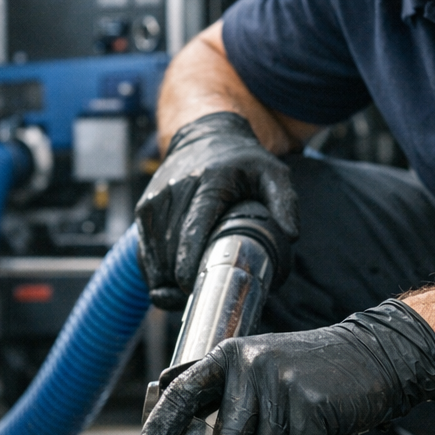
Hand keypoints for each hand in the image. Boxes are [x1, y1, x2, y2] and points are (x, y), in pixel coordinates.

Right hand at [136, 112, 298, 309]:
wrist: (204, 137)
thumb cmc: (242, 162)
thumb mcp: (273, 173)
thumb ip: (285, 202)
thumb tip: (290, 236)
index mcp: (208, 182)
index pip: (191, 228)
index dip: (187, 261)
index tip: (190, 287)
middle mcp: (175, 190)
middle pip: (170, 248)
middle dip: (181, 279)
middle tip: (203, 296)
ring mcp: (154, 201)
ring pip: (154, 254)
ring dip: (167, 280)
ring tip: (190, 292)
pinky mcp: (144, 210)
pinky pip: (144, 252)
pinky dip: (156, 273)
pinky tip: (171, 285)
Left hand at [138, 299, 434, 434]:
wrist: (373, 355)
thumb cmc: (312, 370)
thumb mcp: (261, 362)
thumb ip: (221, 382)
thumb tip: (163, 388)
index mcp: (232, 355)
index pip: (185, 389)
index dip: (163, 421)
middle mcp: (252, 365)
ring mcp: (283, 383)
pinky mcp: (314, 406)